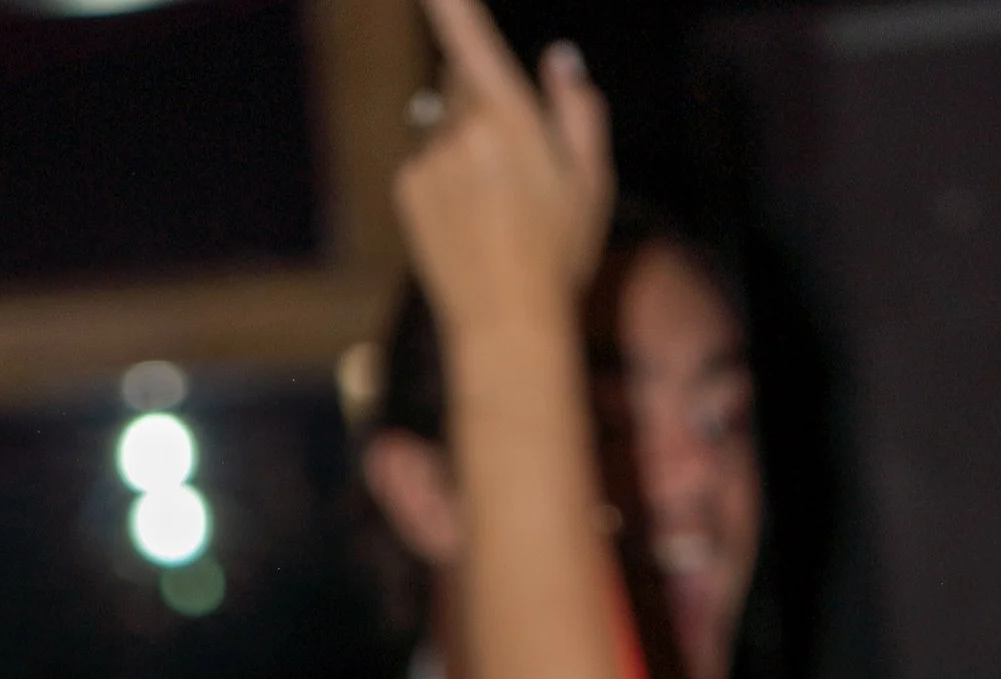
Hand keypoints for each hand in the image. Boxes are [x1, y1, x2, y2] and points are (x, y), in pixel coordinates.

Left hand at [397, 0, 614, 330]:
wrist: (506, 325)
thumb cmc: (558, 255)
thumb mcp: (591, 182)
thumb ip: (578, 111)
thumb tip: (560, 59)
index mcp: (510, 116)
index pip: (469, 39)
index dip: (447, 4)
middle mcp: (461, 128)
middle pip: (460, 84)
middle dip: (480, 103)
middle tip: (513, 167)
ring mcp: (430, 158)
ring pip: (443, 129)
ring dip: (462, 150)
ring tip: (491, 210)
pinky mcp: (409, 188)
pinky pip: (425, 163)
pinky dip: (443, 181)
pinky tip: (468, 224)